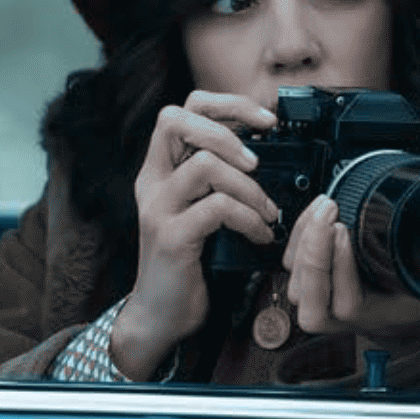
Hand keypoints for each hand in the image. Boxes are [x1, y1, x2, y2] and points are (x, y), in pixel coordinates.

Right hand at [110, 91, 279, 379]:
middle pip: (176, 120)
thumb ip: (218, 179)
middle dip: (228, 132)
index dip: (226, 105)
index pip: (182, 109)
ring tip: (266, 212)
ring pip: (203, 165)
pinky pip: (216, 208)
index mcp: (161, 169)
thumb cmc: (189, 261)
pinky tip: (259, 234)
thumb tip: (264, 150)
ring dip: (248, 187)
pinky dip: (248, 218)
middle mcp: (153, 181)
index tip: (265, 121)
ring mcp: (158, 207)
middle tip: (257, 162)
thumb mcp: (201, 209)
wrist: (162, 313)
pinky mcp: (170, 236)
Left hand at [282, 194, 419, 337]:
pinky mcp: (304, 281)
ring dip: (306, 235)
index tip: (345, 232)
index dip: (342, 267)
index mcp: (368, 319)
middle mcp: (335, 315)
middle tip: (330, 212)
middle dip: (316, 245)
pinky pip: (291, 258)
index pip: (346, 305)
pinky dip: (300, 231)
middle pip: (310, 289)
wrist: (395, 310)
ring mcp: (314, 299)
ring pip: (296, 272)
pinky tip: (316, 211)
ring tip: (325, 207)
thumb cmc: (411, 298)